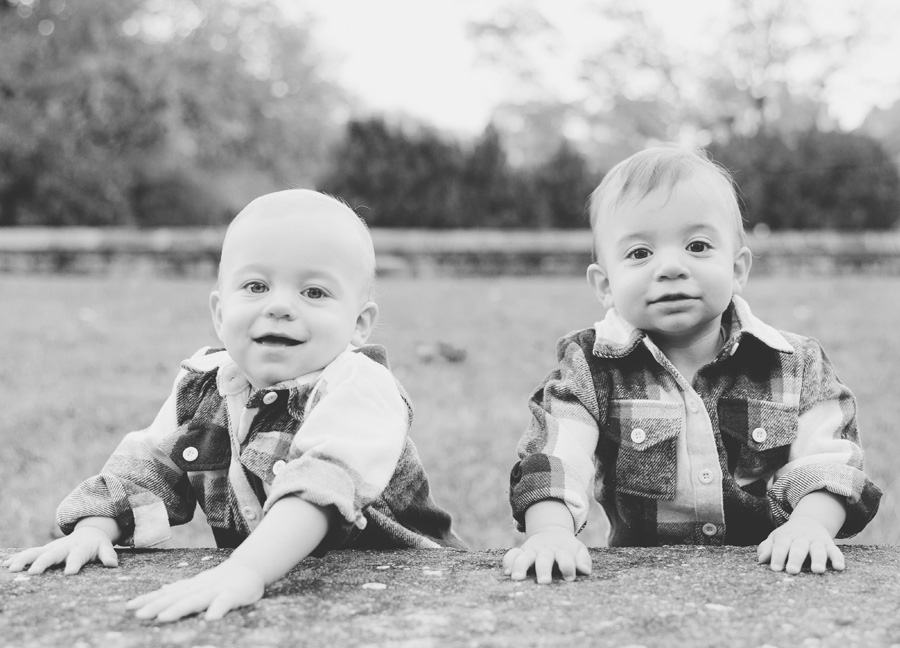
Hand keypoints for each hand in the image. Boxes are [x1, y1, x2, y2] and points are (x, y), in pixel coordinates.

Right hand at [2, 526, 117, 574]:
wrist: (87, 533)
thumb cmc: (96, 544)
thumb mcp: (105, 547)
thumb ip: (108, 555)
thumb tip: (113, 564)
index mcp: (79, 548)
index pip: (77, 557)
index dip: (74, 564)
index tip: (70, 573)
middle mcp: (63, 547)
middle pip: (52, 555)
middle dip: (42, 563)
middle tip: (34, 572)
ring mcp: (51, 548)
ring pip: (35, 552)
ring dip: (23, 560)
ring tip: (11, 568)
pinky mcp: (43, 550)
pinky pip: (28, 553)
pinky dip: (17, 558)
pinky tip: (5, 565)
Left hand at [126, 558, 264, 621]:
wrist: (249, 568)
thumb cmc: (222, 579)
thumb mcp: (199, 583)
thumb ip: (182, 587)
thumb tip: (163, 588)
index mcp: (191, 587)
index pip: (166, 594)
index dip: (148, 600)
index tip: (129, 607)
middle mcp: (199, 588)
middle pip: (175, 598)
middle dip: (156, 606)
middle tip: (138, 615)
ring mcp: (216, 590)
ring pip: (195, 600)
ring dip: (179, 608)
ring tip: (163, 618)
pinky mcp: (233, 595)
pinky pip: (224, 602)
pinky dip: (217, 609)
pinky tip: (210, 620)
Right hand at [502, 529, 591, 583]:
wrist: (552, 532)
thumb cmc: (568, 549)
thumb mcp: (578, 550)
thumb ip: (583, 559)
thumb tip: (585, 570)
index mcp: (561, 551)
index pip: (565, 558)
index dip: (568, 566)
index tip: (569, 577)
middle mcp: (545, 551)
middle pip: (544, 559)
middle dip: (543, 569)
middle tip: (544, 581)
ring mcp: (532, 551)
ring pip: (524, 557)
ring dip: (521, 566)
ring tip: (518, 578)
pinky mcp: (521, 552)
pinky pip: (511, 555)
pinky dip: (508, 561)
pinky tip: (507, 572)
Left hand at [757, 515, 844, 573]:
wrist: (809, 521)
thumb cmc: (788, 536)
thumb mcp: (775, 538)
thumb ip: (767, 548)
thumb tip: (761, 559)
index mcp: (786, 536)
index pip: (780, 546)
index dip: (777, 557)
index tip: (775, 569)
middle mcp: (801, 538)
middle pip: (798, 548)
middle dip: (795, 559)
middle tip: (792, 571)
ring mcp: (816, 541)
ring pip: (818, 550)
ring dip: (818, 559)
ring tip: (817, 570)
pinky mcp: (829, 545)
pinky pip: (835, 551)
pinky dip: (838, 558)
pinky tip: (839, 567)